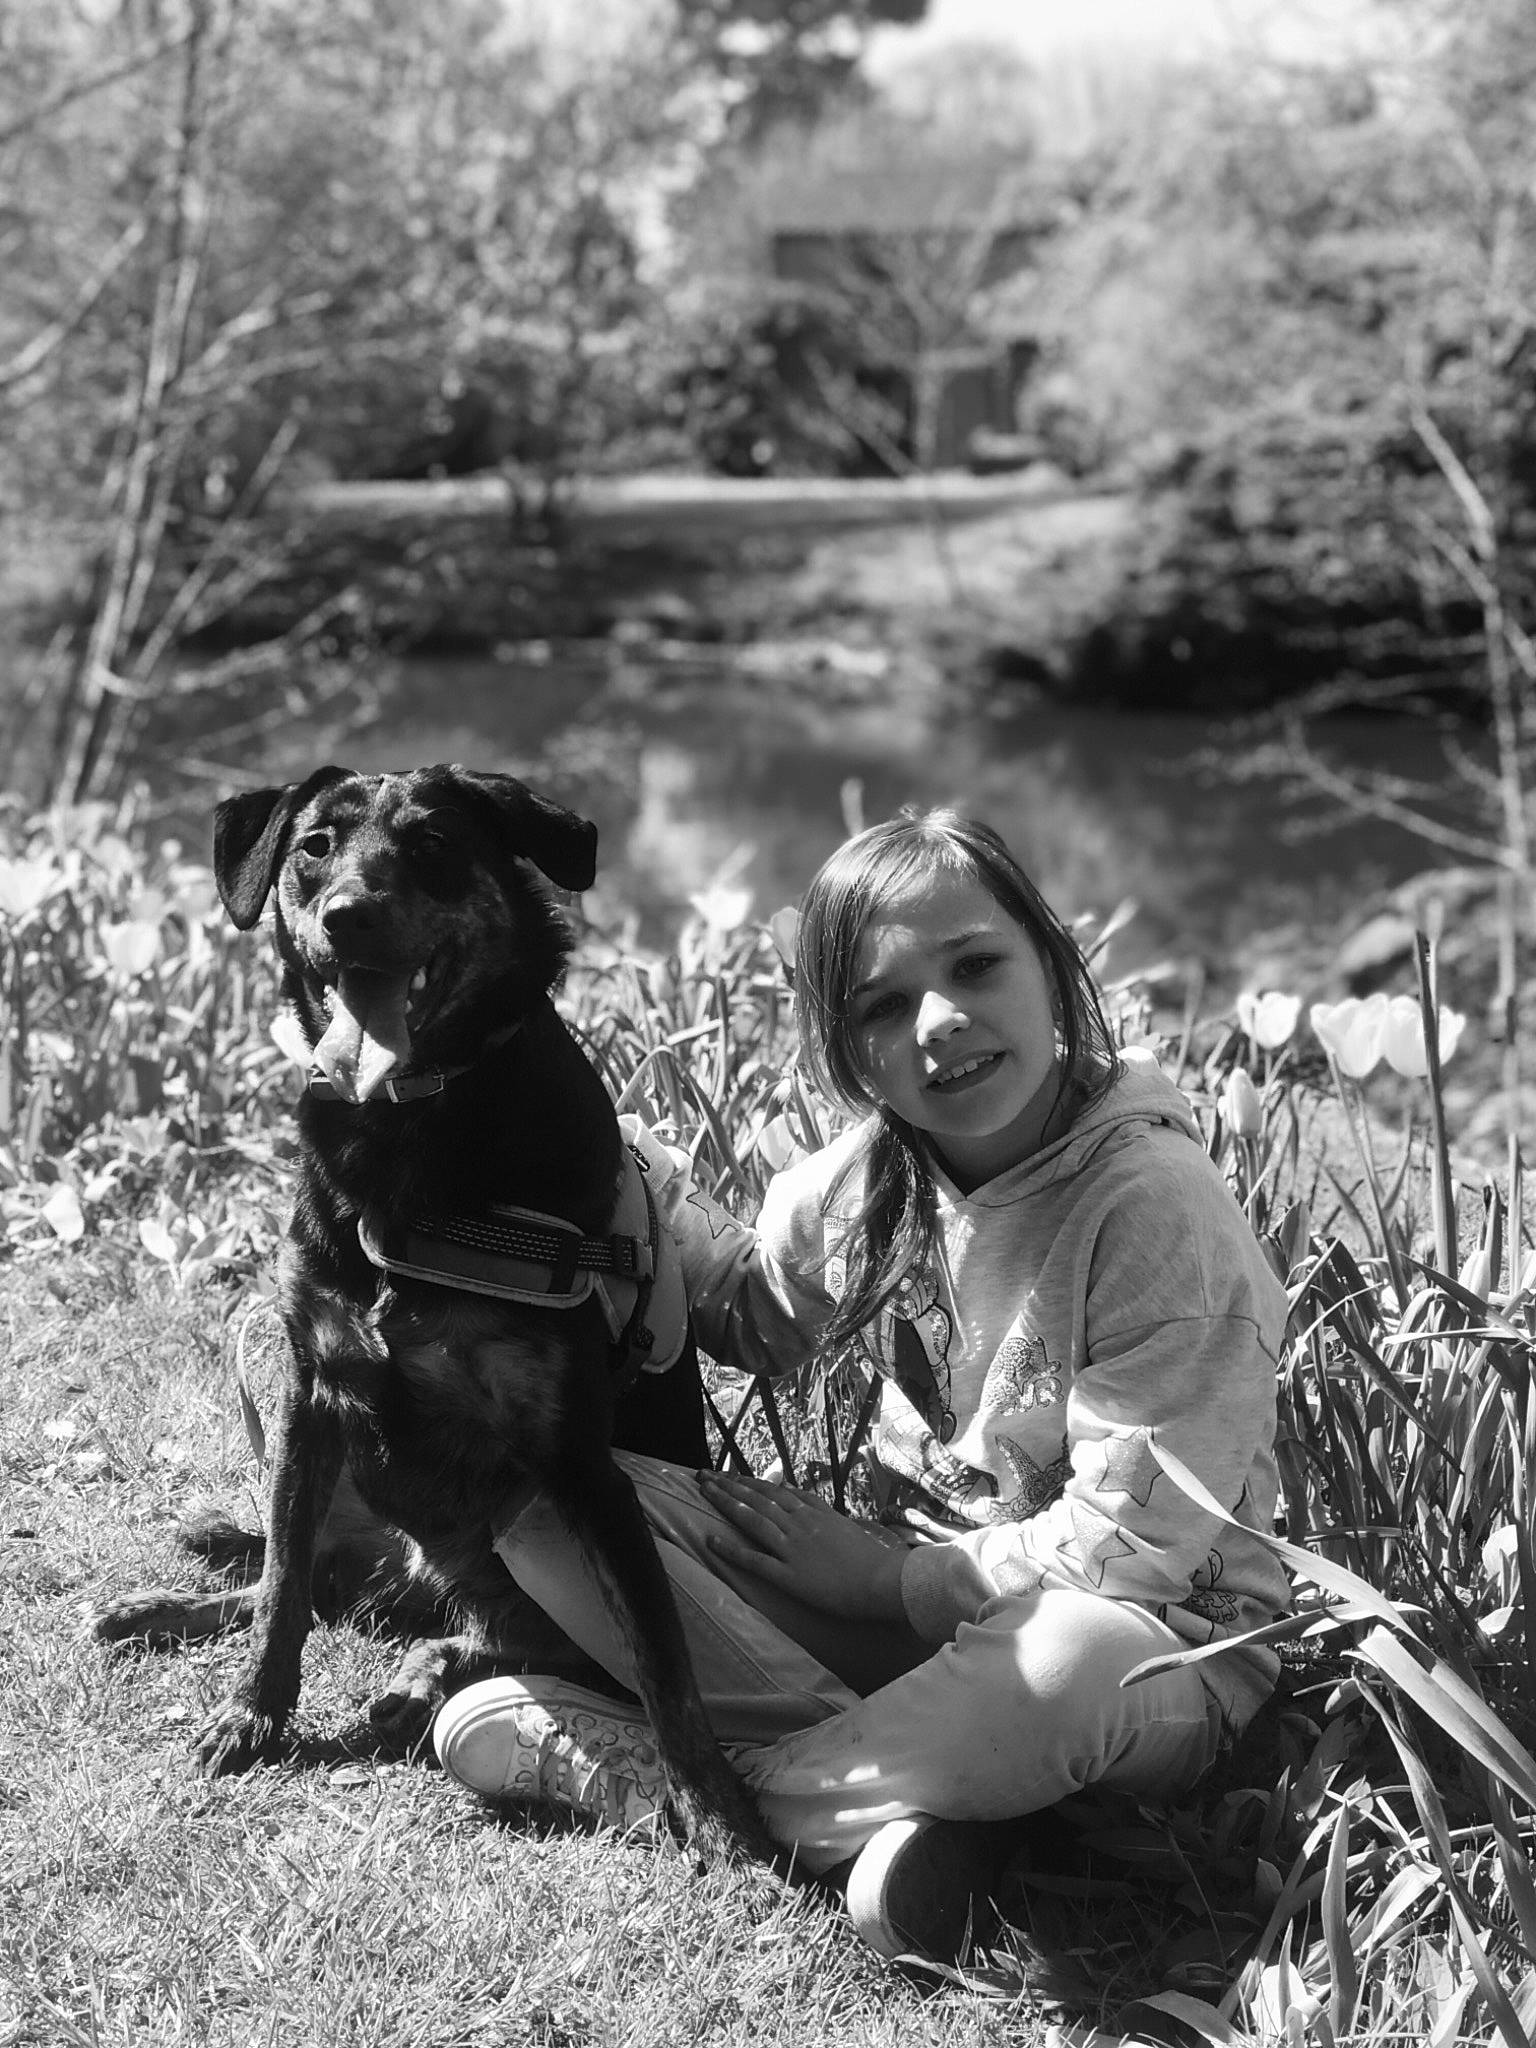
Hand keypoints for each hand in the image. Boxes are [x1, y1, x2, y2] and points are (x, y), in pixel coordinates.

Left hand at [695, 1469, 910, 1621]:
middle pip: (756, 1498)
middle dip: (727, 1485)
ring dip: (725, 1503)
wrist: (883, 1580)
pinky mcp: (789, 1575)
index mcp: (813, 1512)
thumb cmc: (868, 1557)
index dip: (748, 1482)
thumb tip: (794, 1490)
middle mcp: (799, 1523)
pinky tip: (711, 1540)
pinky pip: (755, 1560)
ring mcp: (792, 1547)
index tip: (729, 1475)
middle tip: (703, 1474)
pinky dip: (731, 1549)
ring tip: (704, 1491)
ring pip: (752, 1518)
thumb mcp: (841, 1523)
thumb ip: (817, 1508)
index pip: (773, 1490)